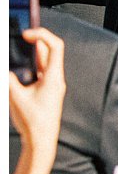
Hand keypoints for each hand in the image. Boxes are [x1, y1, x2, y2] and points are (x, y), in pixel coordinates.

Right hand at [7, 27, 66, 173]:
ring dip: (30, 54)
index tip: (27, 33)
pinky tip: (17, 68)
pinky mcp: (46, 90)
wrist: (41, 141)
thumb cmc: (33, 121)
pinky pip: (38, 72)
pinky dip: (29, 66)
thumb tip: (5, 70)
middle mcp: (55, 78)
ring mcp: (52, 84)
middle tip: (20, 37)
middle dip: (34, 42)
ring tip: (17, 48)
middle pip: (48, 52)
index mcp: (53, 76)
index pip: (55, 47)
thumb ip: (9, 80)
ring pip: (43, 62)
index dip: (42, 35)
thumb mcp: (15, 97)